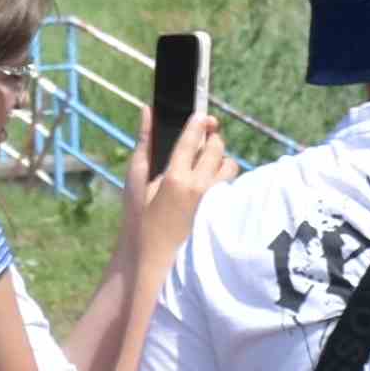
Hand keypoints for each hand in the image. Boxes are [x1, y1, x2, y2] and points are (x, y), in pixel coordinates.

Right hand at [131, 111, 231, 246]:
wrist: (155, 260)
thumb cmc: (140, 220)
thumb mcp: (137, 181)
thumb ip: (144, 142)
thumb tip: (147, 110)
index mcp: (175, 178)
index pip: (192, 139)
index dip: (198, 122)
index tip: (202, 115)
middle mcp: (199, 188)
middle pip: (216, 148)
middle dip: (212, 138)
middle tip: (204, 138)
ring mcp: (214, 201)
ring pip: (230, 165)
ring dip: (221, 160)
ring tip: (207, 166)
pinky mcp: (223, 213)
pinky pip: (232, 185)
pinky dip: (224, 180)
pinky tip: (210, 187)